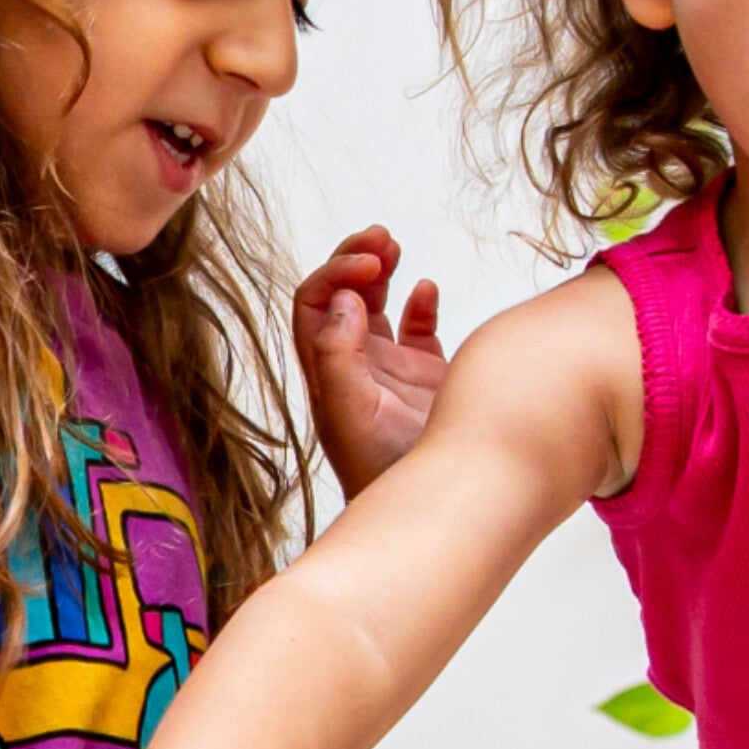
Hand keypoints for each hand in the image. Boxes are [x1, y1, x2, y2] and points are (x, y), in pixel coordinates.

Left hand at [295, 227, 447, 494]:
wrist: (433, 509)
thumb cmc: (386, 476)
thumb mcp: (350, 416)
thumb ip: (339, 355)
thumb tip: (346, 300)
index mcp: (329, 371)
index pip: (314, 305)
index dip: (336, 274)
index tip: (369, 262)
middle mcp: (355, 366)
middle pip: (340, 296)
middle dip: (355, 259)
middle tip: (380, 239)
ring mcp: (391, 371)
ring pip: (376, 306)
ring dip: (381, 271)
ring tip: (394, 246)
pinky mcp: (428, 378)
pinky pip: (418, 329)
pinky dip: (420, 304)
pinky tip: (426, 289)